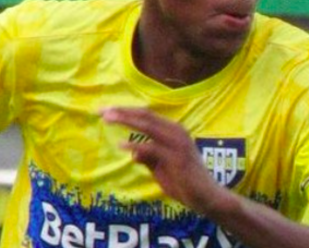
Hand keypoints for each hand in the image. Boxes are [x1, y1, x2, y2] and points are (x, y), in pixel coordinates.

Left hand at [100, 107, 224, 213]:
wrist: (207, 197)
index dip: (126, 111)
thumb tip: (132, 152)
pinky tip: (121, 145)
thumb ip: (148, 158)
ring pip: (148, 126)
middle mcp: (176, 132)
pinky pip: (152, 147)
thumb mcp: (161, 168)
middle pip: (145, 115)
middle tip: (102, 110)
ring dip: (127, 120)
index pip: (146, 115)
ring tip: (107, 119)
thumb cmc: (185, 182)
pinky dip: (136, 145)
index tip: (106, 110)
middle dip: (123, 111)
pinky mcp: (177, 157)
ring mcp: (178, 143)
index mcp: (173, 130)